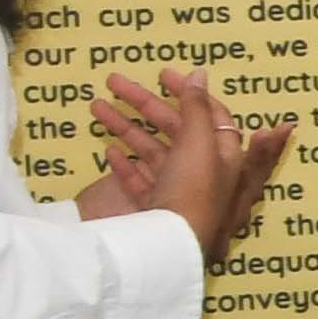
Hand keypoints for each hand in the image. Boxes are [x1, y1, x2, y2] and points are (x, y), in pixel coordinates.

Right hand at [81, 71, 295, 267]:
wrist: (167, 243)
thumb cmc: (192, 188)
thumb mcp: (200, 142)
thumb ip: (196, 108)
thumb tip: (199, 74)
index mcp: (222, 156)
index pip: (210, 115)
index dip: (189, 93)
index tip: (163, 74)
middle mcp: (201, 172)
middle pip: (173, 129)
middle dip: (145, 103)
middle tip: (113, 80)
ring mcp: (174, 191)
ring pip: (150, 151)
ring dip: (124, 126)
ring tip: (95, 105)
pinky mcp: (150, 209)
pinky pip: (137, 181)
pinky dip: (124, 164)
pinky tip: (109, 150)